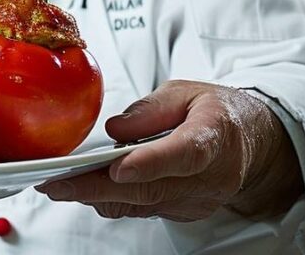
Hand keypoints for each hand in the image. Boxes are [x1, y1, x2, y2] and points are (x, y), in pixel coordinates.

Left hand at [35, 80, 302, 222]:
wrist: (250, 144)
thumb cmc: (215, 113)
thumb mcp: (186, 92)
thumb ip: (150, 110)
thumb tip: (114, 130)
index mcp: (213, 137)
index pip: (183, 154)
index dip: (150, 164)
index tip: (118, 168)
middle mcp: (207, 178)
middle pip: (149, 189)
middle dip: (97, 188)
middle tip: (54, 184)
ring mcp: (195, 201)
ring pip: (139, 205)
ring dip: (95, 196)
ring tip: (54, 185)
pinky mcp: (182, 213)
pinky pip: (140, 210)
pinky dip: (110, 199)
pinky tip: (82, 187)